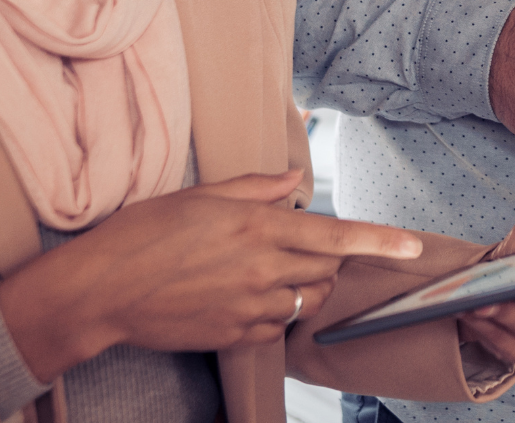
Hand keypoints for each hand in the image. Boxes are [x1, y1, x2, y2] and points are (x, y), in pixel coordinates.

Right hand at [0, 169, 422, 379]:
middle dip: (324, 256)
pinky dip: (274, 309)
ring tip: (261, 268)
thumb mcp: (200, 195)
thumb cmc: (143, 234)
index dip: (380, 241)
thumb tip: (294, 179)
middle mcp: (263, 268)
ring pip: (307, 298)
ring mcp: (252, 306)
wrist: (102, 291)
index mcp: (257, 226)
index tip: (412, 246)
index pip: (336, 235)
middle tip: (287, 241)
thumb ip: (255, 189)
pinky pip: (278, 323)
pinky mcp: (238, 335)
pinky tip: (241, 293)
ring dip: (302, 283)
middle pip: (327, 268)